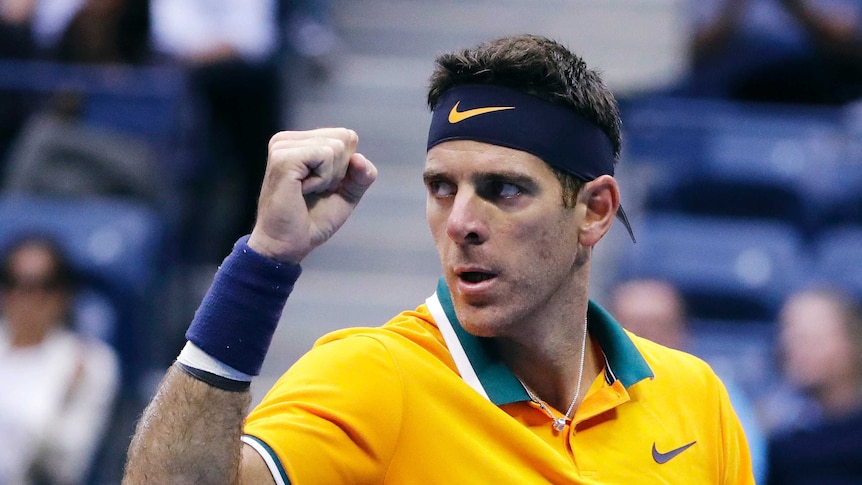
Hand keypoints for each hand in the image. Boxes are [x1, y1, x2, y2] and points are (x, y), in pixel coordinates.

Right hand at [248, 128, 376, 262]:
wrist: (287, 245)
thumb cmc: (312, 220)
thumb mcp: (347, 194)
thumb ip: (362, 175)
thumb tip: (359, 158)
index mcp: (300, 143)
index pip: (347, 136)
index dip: (346, 167)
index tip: (323, 187)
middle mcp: (288, 140)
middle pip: (344, 138)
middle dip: (339, 171)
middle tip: (314, 191)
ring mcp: (282, 146)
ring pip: (336, 147)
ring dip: (329, 178)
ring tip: (305, 192)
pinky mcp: (283, 157)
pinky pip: (325, 155)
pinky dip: (322, 179)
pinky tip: (301, 191)